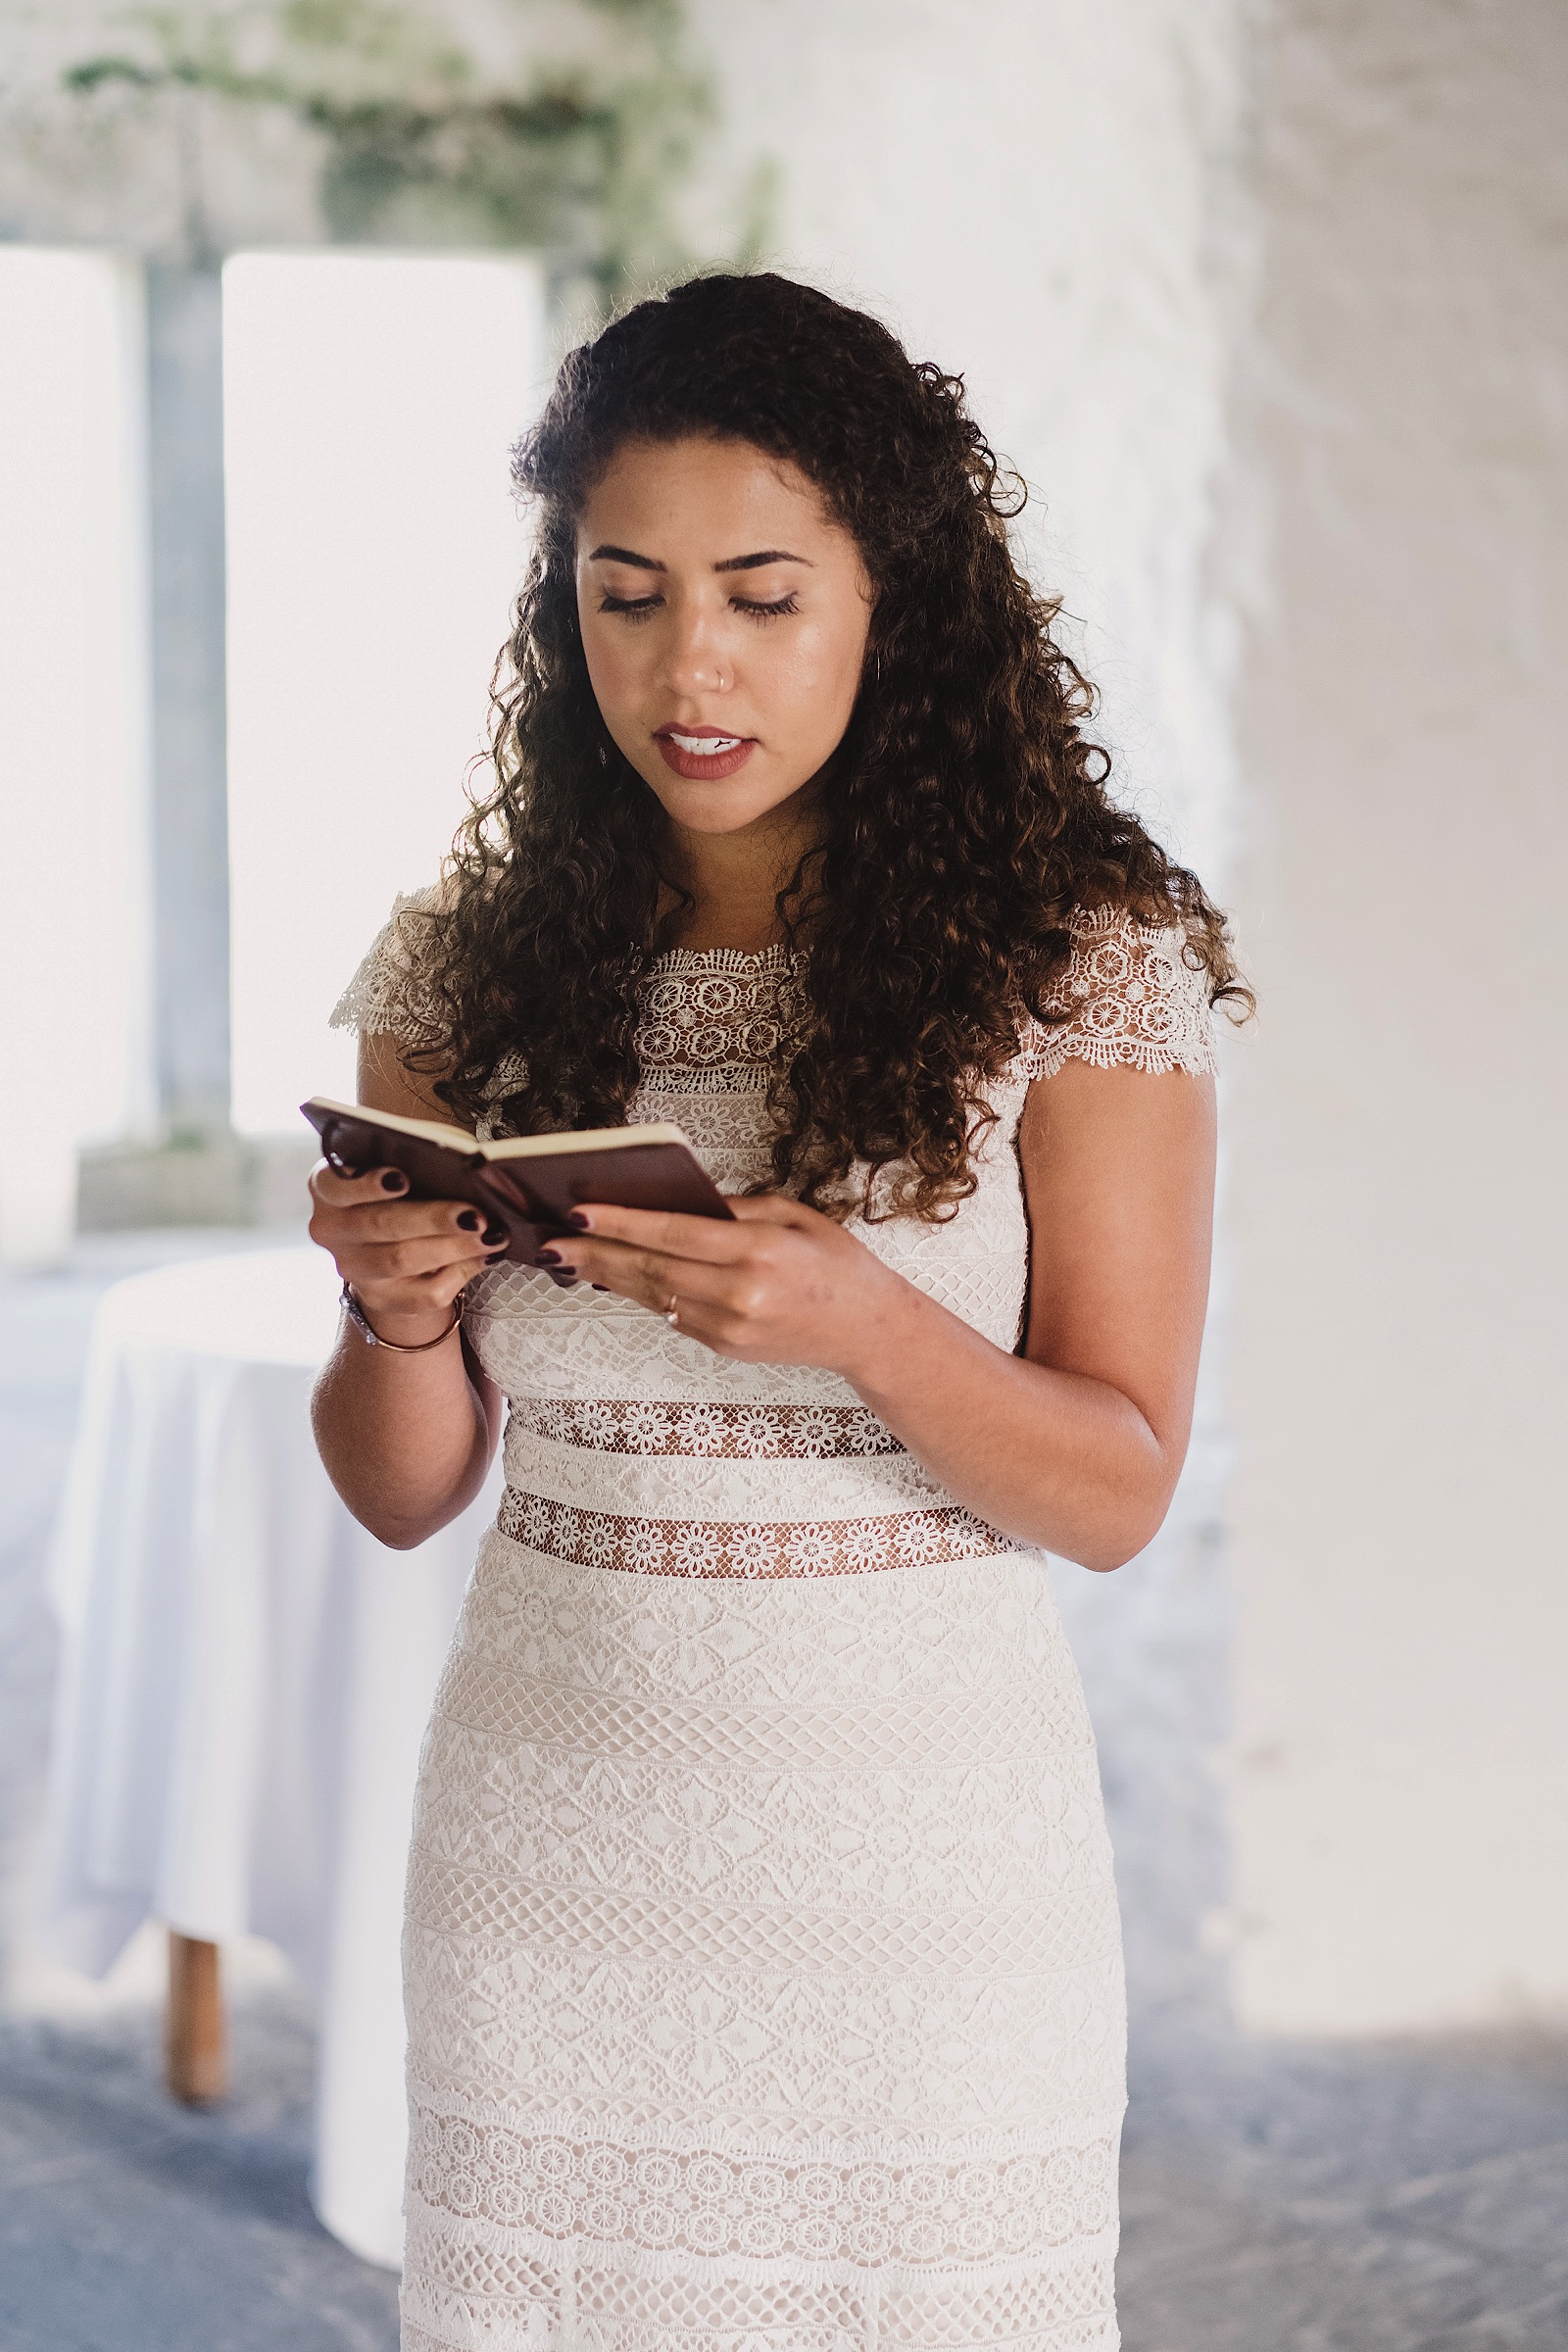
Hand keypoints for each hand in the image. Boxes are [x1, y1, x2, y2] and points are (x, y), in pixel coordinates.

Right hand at [307, 1161, 508, 1344]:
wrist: (395, 1236)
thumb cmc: (407, 1183)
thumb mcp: (407, 1159)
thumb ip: (420, 1156)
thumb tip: (465, 1166)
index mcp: (326, 1186)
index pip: (335, 1184)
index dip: (367, 1183)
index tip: (401, 1178)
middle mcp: (331, 1229)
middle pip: (379, 1224)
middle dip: (432, 1219)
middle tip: (474, 1214)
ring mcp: (352, 1267)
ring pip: (401, 1260)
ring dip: (452, 1248)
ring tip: (491, 1235)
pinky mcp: (380, 1298)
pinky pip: (421, 1295)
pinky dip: (459, 1274)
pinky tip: (484, 1257)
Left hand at [546, 1193, 912, 1374]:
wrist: (866, 1330)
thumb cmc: (835, 1263)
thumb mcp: (793, 1214)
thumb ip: (734, 1208)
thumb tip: (676, 1201)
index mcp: (757, 1251)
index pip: (672, 1233)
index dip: (621, 1223)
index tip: (579, 1211)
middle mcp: (739, 1292)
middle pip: (650, 1268)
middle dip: (594, 1252)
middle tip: (551, 1239)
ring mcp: (728, 1326)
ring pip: (652, 1295)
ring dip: (607, 1275)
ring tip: (569, 1255)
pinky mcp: (723, 1346)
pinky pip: (670, 1314)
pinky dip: (640, 1293)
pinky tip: (615, 1276)